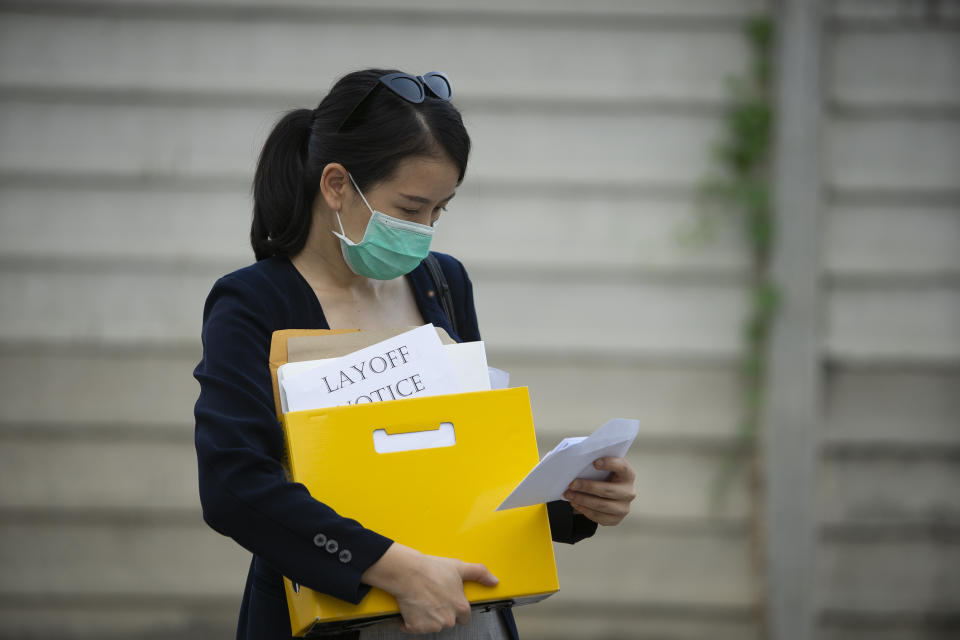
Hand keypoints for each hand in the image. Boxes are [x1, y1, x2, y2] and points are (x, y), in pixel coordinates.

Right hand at [360, 543, 497, 633]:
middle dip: (442, 612)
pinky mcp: (416, 627)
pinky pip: (414, 627)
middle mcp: (448, 620)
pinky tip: (412, 606)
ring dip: (427, 617)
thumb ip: (479, 573)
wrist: (407, 572)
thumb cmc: (431, 569)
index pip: (464, 617)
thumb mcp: (459, 567)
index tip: (449, 599)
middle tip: (433, 596)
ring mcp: (432, 625)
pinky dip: (411, 620)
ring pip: (432, 625)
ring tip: (422, 598)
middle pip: (448, 621)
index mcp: (461, 608)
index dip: (456, 607)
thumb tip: (494, 581)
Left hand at [563, 457, 636, 525]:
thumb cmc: (603, 477)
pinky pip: (598, 516)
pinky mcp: (615, 519)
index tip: (594, 463)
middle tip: (572, 484)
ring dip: (582, 500)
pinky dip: (584, 510)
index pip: (622, 467)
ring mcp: (623, 508)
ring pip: (602, 505)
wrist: (606, 495)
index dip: (610, 464)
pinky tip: (575, 503)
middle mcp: (629, 492)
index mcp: (628, 475)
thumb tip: (577, 464)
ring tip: (569, 495)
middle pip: (608, 490)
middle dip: (588, 487)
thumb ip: (596, 465)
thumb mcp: (603, 469)